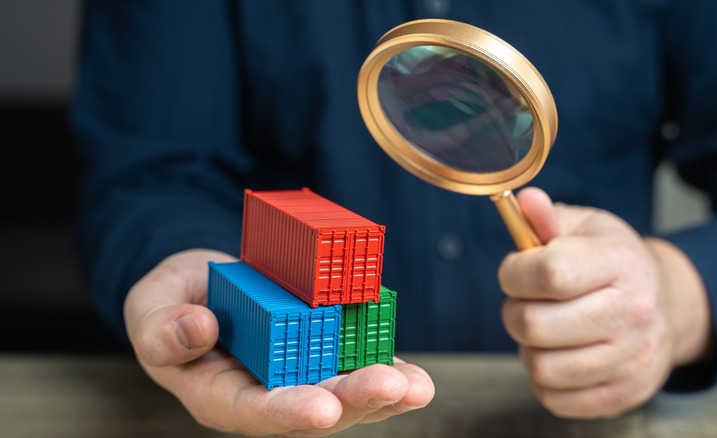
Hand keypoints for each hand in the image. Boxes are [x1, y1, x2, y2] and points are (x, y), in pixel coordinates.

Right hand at [124, 249, 433, 435]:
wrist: (201, 285)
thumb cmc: (171, 302)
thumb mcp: (151, 309)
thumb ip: (163, 328)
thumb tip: (198, 328)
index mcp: (220, 393)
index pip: (255, 411)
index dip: (288, 412)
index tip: (322, 410)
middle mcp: (267, 391)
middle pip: (313, 407)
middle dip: (354, 401)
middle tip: (392, 388)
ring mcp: (298, 373)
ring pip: (343, 392)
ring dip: (383, 393)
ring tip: (417, 387)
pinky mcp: (320, 351)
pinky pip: (353, 361)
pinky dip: (385, 365)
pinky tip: (415, 375)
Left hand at [498, 188, 711, 417]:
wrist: (666, 305)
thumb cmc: (612, 262)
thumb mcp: (585, 227)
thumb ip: (547, 217)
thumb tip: (526, 201)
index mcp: (620, 262)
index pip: (549, 273)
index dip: (514, 274)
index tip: (516, 272)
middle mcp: (633, 312)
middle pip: (534, 326)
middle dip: (515, 312)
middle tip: (530, 303)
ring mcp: (633, 359)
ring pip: (541, 368)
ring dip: (530, 349)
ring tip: (547, 330)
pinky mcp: (625, 394)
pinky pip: (555, 399)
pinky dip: (546, 380)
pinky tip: (561, 355)